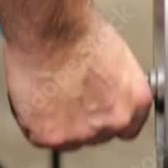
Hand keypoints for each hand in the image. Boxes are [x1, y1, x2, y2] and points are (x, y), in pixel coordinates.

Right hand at [4, 8, 152, 150]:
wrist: (51, 28)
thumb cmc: (78, 30)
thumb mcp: (117, 58)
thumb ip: (116, 87)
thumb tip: (106, 92)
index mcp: (135, 102)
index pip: (127, 128)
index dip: (106, 117)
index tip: (96, 110)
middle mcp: (113, 122)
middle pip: (97, 135)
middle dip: (82, 120)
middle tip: (66, 93)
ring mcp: (82, 133)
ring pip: (67, 139)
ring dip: (57, 122)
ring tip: (50, 90)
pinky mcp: (50, 136)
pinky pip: (38, 136)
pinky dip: (32, 120)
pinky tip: (35, 95)